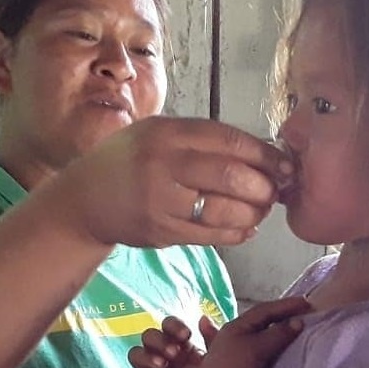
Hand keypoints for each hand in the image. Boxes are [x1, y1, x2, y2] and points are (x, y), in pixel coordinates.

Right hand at [60, 117, 294, 247]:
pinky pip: (211, 234)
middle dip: (264, 186)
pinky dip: (236, 232)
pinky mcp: (160, 231)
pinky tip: (246, 228)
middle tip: (275, 190)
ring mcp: (160, 200)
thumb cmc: (130, 161)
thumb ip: (202, 140)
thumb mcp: (158, 134)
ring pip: (224, 209)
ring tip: (261, 209)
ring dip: (254, 212)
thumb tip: (262, 153)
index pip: (228, 139)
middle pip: (231, 175)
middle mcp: (161, 164)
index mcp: (166, 132)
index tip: (284, 163)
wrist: (85, 199)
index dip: (264, 154)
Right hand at [127, 316, 205, 367]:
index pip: (167, 326)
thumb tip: (202, 318)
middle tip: (174, 353)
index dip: (172, 326)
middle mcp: (165, 357)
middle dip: (159, 340)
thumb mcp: (221, 358)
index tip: (186, 335)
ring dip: (146, 356)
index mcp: (182, 346)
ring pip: (135, 355)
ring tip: (163, 365)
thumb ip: (212, 337)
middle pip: (148, 336)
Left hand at [193, 297, 311, 367]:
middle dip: (280, 314)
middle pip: (259, 319)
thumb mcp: (259, 349)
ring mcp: (230, 348)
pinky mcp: (233, 364)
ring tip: (291, 327)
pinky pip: (255, 344)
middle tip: (301, 312)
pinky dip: (267, 340)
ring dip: (274, 327)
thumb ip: (279, 334)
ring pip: (256, 332)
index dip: (286, 305)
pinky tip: (273, 343)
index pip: (264, 309)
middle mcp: (231, 333)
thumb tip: (298, 322)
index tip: (306, 303)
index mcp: (236, 325)